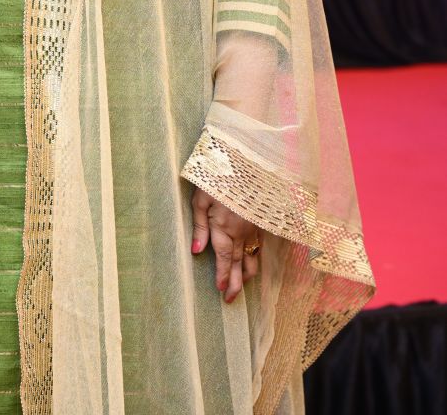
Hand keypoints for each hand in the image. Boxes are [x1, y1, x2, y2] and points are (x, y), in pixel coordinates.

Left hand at [191, 186, 260, 302]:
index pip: (223, 258)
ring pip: (252, 255)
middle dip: (235, 282)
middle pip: (238, 262)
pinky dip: (257, 256)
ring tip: (243, 285)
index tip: (221, 290)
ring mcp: (254, 225)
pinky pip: (260, 244)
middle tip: (231, 299)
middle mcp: (241, 231)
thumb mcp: (201, 197)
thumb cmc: (218, 176)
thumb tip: (196, 252)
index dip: (222, 275)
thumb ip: (199, 225)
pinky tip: (254, 260)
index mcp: (224, 227)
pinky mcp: (262, 219)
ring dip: (247, 272)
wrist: (247, 160)